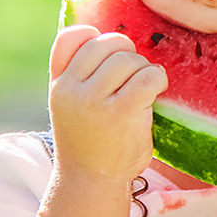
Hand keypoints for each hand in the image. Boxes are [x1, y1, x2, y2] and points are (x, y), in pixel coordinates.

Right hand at [47, 25, 167, 183]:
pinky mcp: (121, 111)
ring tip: (144, 87)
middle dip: (126, 52)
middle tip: (133, 72)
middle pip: (106, 43)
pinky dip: (157, 78)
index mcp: (58, 84)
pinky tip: (156, 89)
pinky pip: (147, 77)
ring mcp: (95, 100)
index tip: (108, 51)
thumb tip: (106, 36)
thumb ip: (77, 74)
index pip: (69, 38)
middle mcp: (71, 89)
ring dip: (143, 68)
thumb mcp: (69, 104)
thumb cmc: (88, 140)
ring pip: (128, 59)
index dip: (93, 36)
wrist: (91, 180)